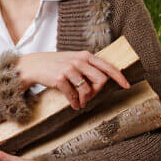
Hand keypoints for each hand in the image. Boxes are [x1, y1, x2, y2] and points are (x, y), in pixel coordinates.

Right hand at [15, 51, 129, 109]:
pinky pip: (73, 95)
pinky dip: (75, 103)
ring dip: (86, 100)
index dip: (119, 77)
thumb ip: (87, 66)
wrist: (33, 66)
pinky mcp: (60, 78)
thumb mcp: (73, 60)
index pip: (108, 67)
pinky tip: (74, 105)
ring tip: (81, 103)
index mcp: (85, 55)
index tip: (127, 85)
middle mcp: (79, 61)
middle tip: (90, 97)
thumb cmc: (54, 64)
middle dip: (98, 92)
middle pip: (101, 80)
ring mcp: (69, 69)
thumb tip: (103, 81)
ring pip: (87, 89)